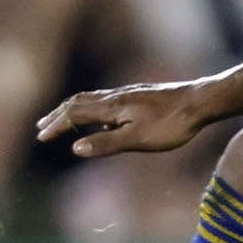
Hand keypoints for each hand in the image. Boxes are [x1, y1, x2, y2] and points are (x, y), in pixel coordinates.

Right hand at [36, 82, 209, 157]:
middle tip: (42, 127)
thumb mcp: (138, 139)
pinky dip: (92, 108)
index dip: (56, 126)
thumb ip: (106, 143)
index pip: (74, 114)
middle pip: (78, 102)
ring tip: (65, 120)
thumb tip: (74, 148)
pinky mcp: (140, 95)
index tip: (41, 137)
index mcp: (111, 107)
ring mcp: (128, 94)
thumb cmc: (172, 124)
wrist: (201, 102)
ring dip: (73, 109)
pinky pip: (107, 99)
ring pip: (92, 98)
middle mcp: (116, 96)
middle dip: (58, 115)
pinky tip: (103, 120)